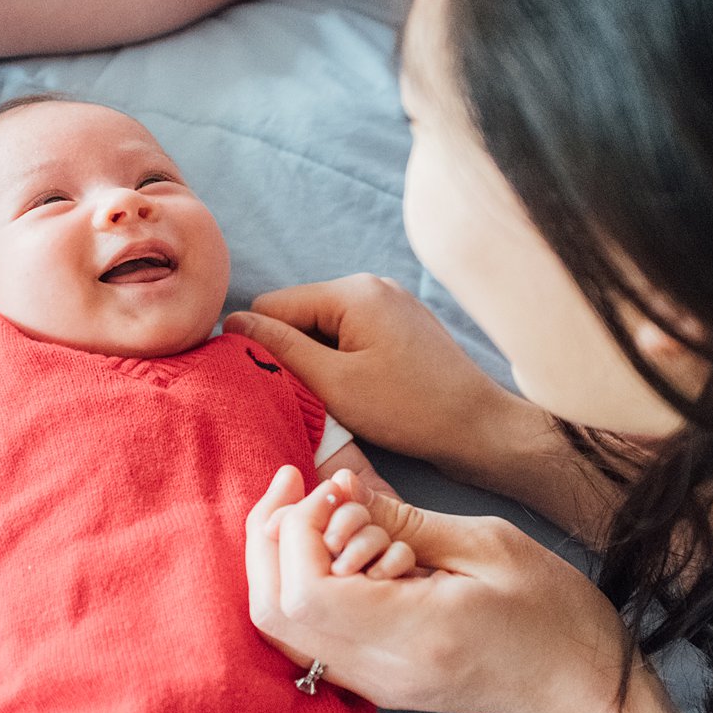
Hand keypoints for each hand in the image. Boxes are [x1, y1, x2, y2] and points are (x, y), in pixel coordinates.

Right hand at [224, 275, 518, 478]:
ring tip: (331, 398)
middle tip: (300, 397)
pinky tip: (353, 391)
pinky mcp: (401, 324)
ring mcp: (390, 303)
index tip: (263, 384)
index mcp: (353, 291)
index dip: (258, 345)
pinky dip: (341, 360)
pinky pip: (351, 334)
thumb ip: (280, 350)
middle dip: (291, 352)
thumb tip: (233, 324)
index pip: (273, 305)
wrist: (479, 427)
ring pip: (324, 327)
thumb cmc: (410, 409)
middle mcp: (371, 285)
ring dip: (316, 360)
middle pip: (299, 313)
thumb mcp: (334, 384)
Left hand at [245, 464, 632, 712]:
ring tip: (315, 505)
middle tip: (300, 484)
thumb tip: (338, 488)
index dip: (297, 530)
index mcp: (415, 634)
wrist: (576, 687)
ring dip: (279, 559)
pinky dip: (301, 581)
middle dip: (271, 537)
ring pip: (279, 628)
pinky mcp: (374, 682)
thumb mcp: (486, 543)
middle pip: (273, 613)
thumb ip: (403, 519)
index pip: (306, 592)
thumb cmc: (551, 611)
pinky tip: (331, 542)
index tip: (330, 488)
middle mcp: (381, 670)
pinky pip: (305, 635)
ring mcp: (373, 685)